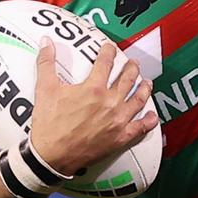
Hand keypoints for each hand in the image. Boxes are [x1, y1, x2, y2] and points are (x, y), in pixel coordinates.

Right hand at [28, 37, 157, 176]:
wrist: (51, 156)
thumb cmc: (48, 124)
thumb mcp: (45, 90)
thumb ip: (46, 63)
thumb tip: (45, 42)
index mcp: (93, 88)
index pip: (106, 62)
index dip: (109, 52)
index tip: (110, 48)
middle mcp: (110, 102)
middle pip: (127, 79)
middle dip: (131, 68)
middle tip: (133, 63)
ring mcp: (117, 120)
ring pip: (138, 99)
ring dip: (144, 89)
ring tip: (147, 82)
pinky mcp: (120, 137)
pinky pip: (140, 128)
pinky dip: (148, 121)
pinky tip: (152, 115)